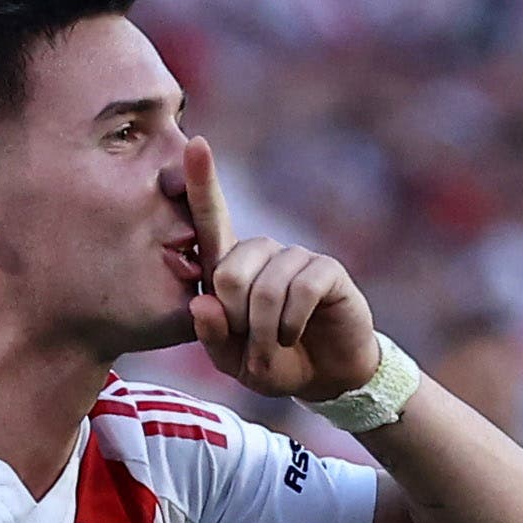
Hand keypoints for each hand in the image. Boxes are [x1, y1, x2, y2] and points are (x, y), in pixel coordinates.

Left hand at [182, 137, 381, 399]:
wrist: (326, 377)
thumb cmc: (274, 362)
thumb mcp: (233, 361)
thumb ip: (211, 336)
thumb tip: (201, 303)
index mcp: (231, 268)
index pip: (210, 219)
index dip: (202, 182)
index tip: (195, 144)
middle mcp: (261, 253)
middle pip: (229, 273)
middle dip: (236, 322)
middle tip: (250, 344)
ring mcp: (295, 258)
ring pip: (265, 289)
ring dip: (265, 332)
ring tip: (276, 344)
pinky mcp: (326, 270)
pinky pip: (301, 290)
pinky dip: (292, 323)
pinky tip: (295, 333)